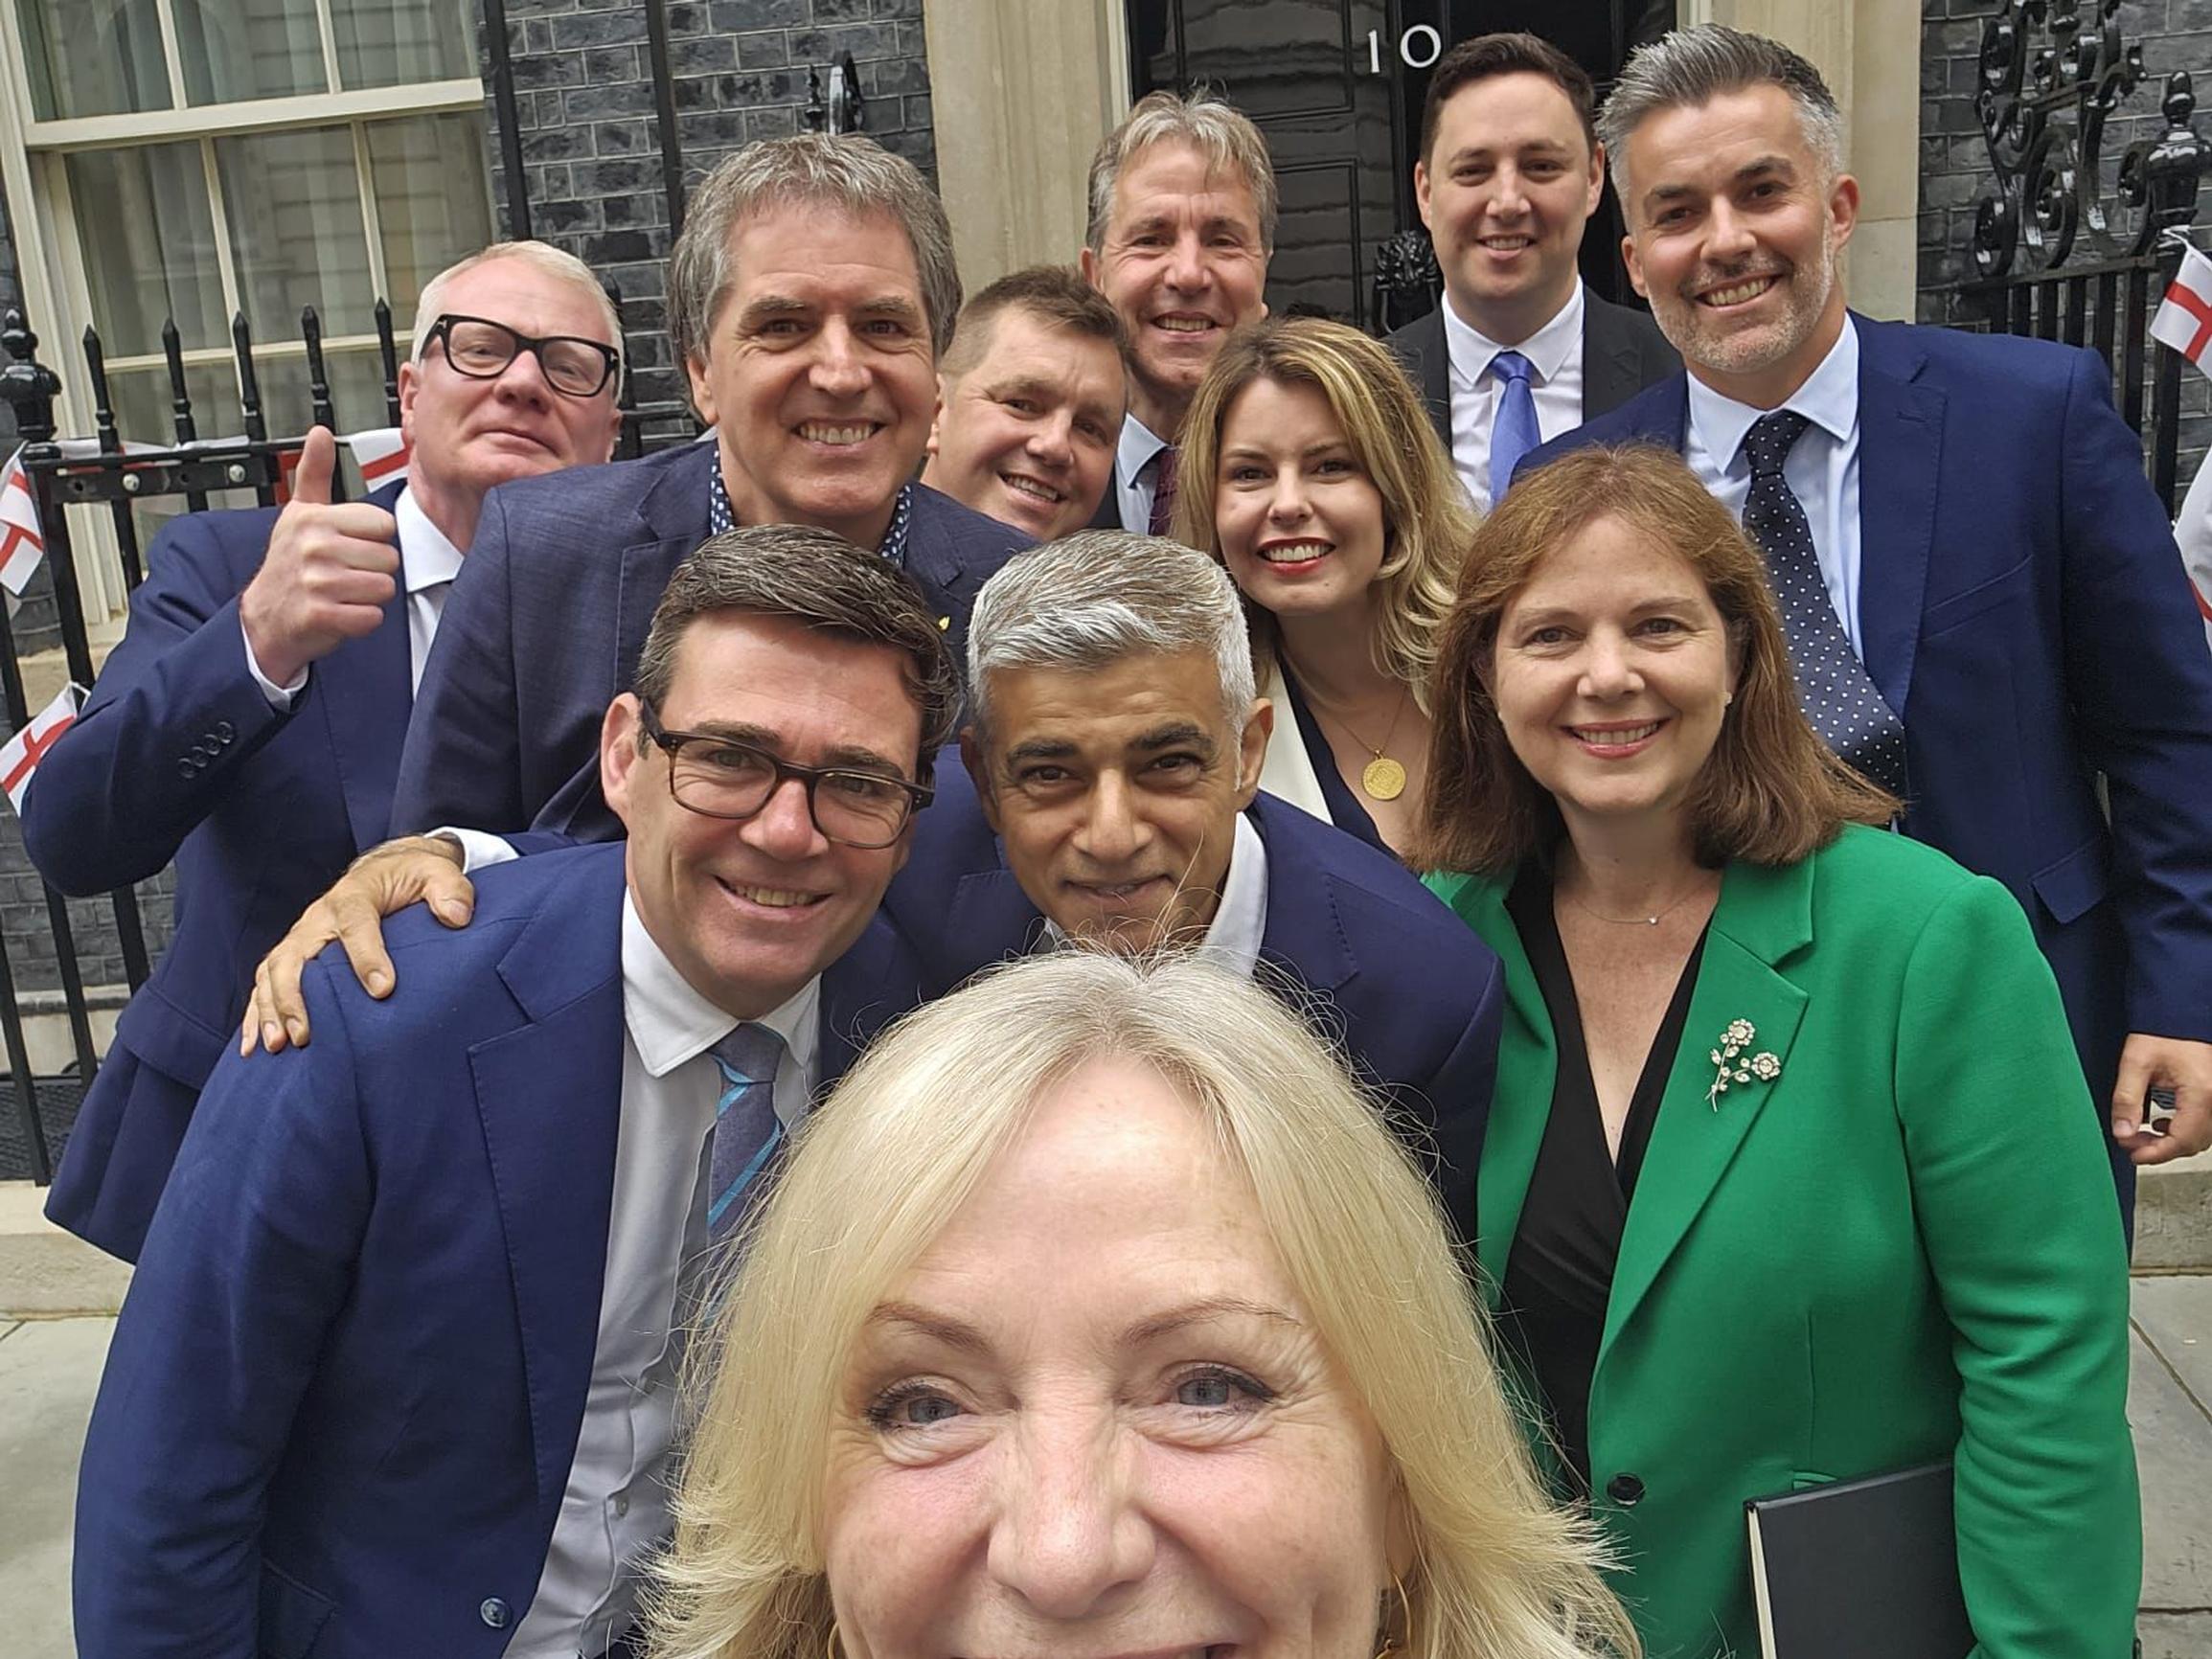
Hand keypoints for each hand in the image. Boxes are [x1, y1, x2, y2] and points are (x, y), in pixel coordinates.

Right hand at [238, 427, 399, 686]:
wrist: (264, 617)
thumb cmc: (288, 566)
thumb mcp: (298, 513)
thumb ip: (315, 472)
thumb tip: (321, 432)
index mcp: (314, 518)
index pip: (384, 525)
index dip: (374, 540)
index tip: (350, 546)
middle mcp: (314, 546)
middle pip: (389, 558)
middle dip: (374, 570)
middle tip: (346, 574)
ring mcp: (316, 581)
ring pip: (384, 588)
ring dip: (369, 597)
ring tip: (343, 593)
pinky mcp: (320, 615)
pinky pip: (371, 616)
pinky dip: (362, 621)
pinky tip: (341, 613)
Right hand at [240, 835, 474, 1054]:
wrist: (389, 871)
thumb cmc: (413, 878)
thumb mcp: (437, 873)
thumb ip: (450, 890)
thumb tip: (457, 915)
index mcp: (354, 896)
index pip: (355, 924)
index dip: (366, 956)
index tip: (382, 989)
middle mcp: (318, 918)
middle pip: (295, 955)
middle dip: (295, 996)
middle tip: (305, 1033)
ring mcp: (302, 938)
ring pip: (273, 973)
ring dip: (271, 1010)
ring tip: (278, 1045)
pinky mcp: (295, 956)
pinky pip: (266, 985)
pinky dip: (257, 1015)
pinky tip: (256, 1047)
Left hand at [2111, 1033, 2211, 1164]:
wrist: (2179, 1011)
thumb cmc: (2162, 1031)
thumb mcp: (2136, 1063)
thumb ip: (2127, 1099)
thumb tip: (2122, 1132)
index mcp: (2201, 1093)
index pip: (2183, 1140)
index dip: (2156, 1153)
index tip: (2132, 1154)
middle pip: (2194, 1143)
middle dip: (2161, 1150)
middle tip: (2131, 1144)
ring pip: (2201, 1137)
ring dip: (2172, 1142)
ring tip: (2141, 1136)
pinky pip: (2204, 1124)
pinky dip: (2183, 1131)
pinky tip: (2161, 1124)